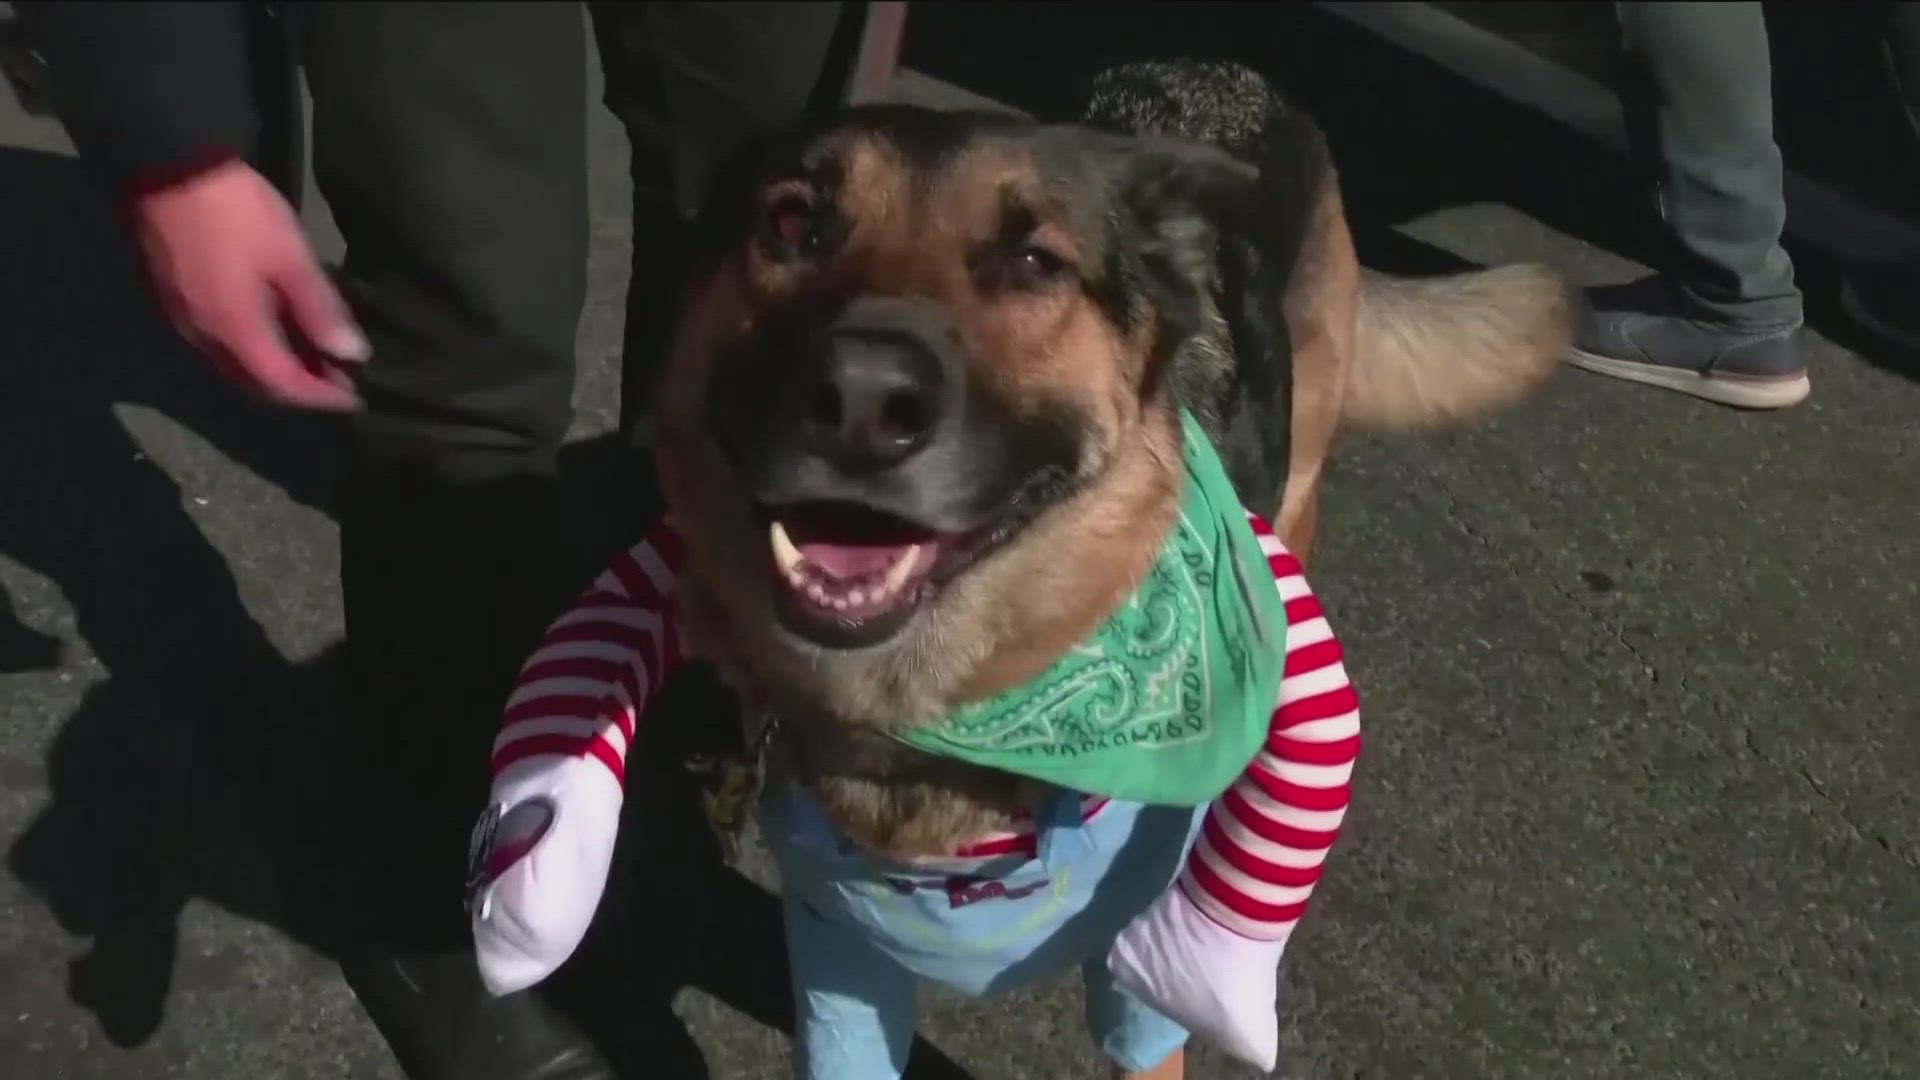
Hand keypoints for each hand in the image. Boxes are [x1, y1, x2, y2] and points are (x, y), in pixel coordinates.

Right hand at [132, 158, 368, 410]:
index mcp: (233, 331)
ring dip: (272, 367)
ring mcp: (180, 318)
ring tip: (313, 356)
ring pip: (232, 362)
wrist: (165, 163)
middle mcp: (202, 337)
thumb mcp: (290, 257)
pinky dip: (249, 346)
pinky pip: (215, 340)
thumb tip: (351, 354)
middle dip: (297, 387)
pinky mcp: (170, 296)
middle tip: (336, 379)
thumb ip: (320, 309)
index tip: (355, 400)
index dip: (321, 397)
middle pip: (254, 382)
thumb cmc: (236, 211)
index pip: (282, 385)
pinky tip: (273, 327)